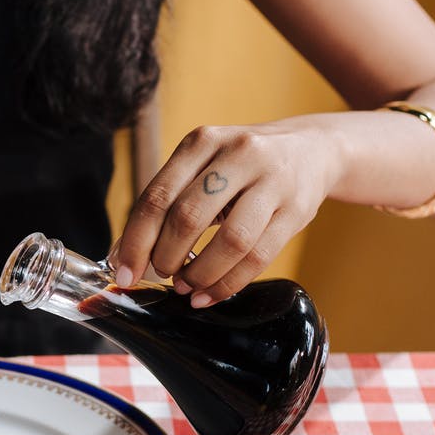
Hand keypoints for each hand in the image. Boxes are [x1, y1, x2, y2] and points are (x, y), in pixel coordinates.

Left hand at [110, 120, 341, 306]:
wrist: (312, 150)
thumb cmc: (240, 167)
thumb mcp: (202, 168)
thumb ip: (165, 204)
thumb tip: (122, 254)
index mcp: (202, 141)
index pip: (157, 196)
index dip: (136, 240)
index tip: (123, 273)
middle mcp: (238, 153)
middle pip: (188, 217)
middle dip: (166, 257)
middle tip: (160, 275)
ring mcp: (272, 180)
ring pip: (229, 240)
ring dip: (199, 274)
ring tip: (185, 287)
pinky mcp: (297, 208)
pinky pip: (258, 256)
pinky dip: (229, 283)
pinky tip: (211, 293)